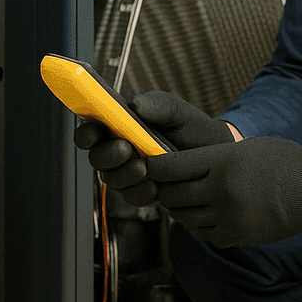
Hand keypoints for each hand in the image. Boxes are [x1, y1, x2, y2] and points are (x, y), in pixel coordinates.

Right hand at [73, 91, 234, 203]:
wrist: (215, 153)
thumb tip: (134, 106)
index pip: (91, 132)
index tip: (94, 133)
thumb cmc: (190, 127)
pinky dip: (141, 193)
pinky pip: (132, 197)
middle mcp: (118, 151)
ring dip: (125, 176)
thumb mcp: (176, 110)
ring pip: (111, 180)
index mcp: (119, 127)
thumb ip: (156, 104)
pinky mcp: (142, 192)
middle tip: (126, 149)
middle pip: (97, 158)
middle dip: (108, 155)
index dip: (86, 133)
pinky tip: (156, 186)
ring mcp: (129, 173)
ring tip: (145, 169)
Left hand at [144, 138, 301, 247]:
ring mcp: (228, 217)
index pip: (168, 167)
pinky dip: (199, 225)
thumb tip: (174, 167)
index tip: (151, 165)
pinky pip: (203, 234)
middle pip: (170, 195)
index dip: (154, 166)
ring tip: (185, 199)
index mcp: (222, 162)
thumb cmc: (281, 161)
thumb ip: (209, 159)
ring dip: (180, 209)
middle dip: (164, 189)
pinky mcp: (237, 236)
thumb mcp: (243, 149)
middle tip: (165, 184)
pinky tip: (207, 214)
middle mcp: (221, 190)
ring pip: (183, 217)